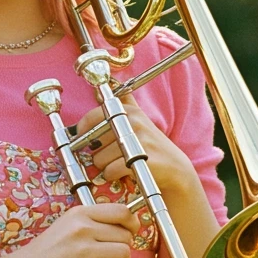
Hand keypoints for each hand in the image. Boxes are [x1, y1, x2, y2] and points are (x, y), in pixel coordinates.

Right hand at [15, 203, 140, 257]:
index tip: (132, 229)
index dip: (132, 222)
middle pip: (125, 234)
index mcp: (80, 213)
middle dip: (126, 244)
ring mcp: (84, 250)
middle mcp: (83, 228)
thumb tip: (126, 224)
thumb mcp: (68, 223)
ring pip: (125, 251)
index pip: (121, 211)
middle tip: (116, 250)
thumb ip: (93, 220)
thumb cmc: (48, 248)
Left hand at [75, 92, 197, 194]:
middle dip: (98, 153)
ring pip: (99, 159)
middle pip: (93, 142)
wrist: (175, 168)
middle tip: (113, 155)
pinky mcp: (139, 160)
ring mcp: (137, 140)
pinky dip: (112, 175)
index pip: (92, 117)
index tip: (83, 137)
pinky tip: (122, 173)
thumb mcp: (140, 118)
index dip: (83, 130)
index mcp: (128, 111)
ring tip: (120, 163)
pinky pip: (109, 171)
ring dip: (104, 166)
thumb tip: (112, 82)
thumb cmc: (151, 144)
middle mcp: (132, 122)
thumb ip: (126, 101)